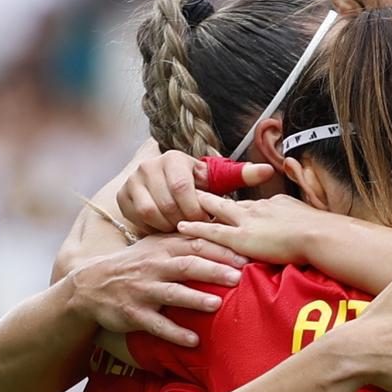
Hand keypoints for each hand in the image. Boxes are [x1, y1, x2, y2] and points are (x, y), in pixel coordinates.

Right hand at [68, 235, 246, 346]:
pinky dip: (175, 333)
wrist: (91, 286)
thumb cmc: (136, 264)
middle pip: (187, 266)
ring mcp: (142, 291)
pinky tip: (194, 340)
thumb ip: (186, 239)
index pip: (196, 244)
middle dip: (213, 271)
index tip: (246, 256)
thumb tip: (225, 232)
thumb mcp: (156, 245)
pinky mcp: (133, 314)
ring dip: (195, 300)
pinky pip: (156, 325)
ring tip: (217, 305)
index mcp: (163, 248)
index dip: (221, 250)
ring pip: (171, 294)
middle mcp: (154, 267)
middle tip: (238, 277)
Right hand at [117, 151, 274, 234]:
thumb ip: (241, 175)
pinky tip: (167, 233)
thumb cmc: (196, 188)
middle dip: (186, 221)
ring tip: (184, 233)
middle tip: (198, 232)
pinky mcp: (122, 198)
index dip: (196, 209)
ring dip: (170, 228)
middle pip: (167, 203)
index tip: (208, 220)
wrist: (162, 190)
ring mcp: (132, 181)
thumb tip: (269, 170)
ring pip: (152, 213)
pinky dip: (155, 230)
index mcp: (174, 158)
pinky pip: (139, 221)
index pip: (183, 187)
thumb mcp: (216, 181)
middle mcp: (149, 166)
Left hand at [177, 192, 328, 263]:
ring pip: (215, 211)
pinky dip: (196, 228)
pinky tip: (181, 227)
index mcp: (273, 204)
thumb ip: (298, 220)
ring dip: (197, 208)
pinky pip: (212, 232)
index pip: (249, 204)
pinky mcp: (241, 238)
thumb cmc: (320, 230)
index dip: (235, 205)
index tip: (225, 202)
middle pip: (228, 202)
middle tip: (192, 193)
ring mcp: (247, 222)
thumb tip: (302, 223)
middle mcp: (257, 208)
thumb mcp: (309, 217)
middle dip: (209, 198)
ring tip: (179, 205)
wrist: (318, 234)